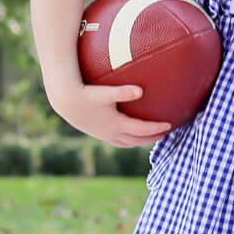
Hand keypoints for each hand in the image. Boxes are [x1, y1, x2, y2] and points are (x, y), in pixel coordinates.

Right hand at [48, 81, 169, 146]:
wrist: (64, 100)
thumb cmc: (85, 93)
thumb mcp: (105, 92)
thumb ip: (123, 92)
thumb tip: (141, 91)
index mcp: (116, 124)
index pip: (142, 130)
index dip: (156, 128)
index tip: (169, 125)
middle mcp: (111, 133)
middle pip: (136, 140)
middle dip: (151, 138)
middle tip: (165, 134)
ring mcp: (103, 134)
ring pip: (126, 143)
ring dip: (139, 141)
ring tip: (149, 137)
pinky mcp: (96, 132)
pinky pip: (116, 141)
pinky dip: (127, 141)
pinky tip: (129, 134)